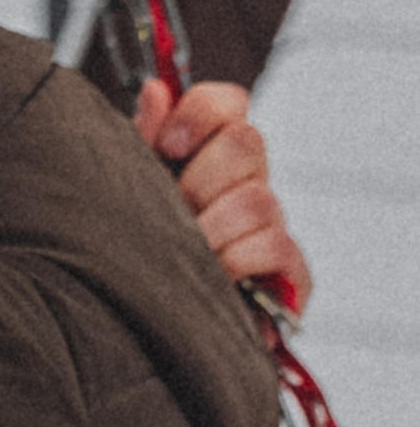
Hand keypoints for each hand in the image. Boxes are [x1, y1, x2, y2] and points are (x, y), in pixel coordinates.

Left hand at [133, 77, 310, 314]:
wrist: (154, 336)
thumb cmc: (148, 257)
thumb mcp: (135, 194)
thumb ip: (144, 143)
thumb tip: (156, 90)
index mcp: (212, 159)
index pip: (230, 105)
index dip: (202, 114)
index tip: (170, 146)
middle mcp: (250, 183)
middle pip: (248, 141)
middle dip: (201, 179)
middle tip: (177, 211)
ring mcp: (273, 226)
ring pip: (257, 199)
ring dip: (212, 230)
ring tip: (189, 253)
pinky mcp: (291, 273)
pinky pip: (275, 247)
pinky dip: (238, 262)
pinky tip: (216, 278)